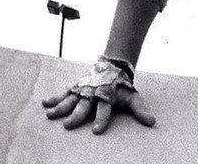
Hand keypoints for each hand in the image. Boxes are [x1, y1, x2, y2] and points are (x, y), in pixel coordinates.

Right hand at [42, 57, 156, 134]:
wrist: (115, 67)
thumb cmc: (123, 87)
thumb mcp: (133, 97)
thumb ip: (140, 110)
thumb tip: (153, 122)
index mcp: (107, 98)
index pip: (104, 111)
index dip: (101, 120)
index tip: (96, 131)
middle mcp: (93, 95)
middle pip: (84, 107)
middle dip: (76, 116)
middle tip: (68, 125)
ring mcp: (83, 90)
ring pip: (70, 100)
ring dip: (60, 108)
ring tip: (50, 115)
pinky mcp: (76, 87)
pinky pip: (63, 93)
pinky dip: (54, 97)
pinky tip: (44, 103)